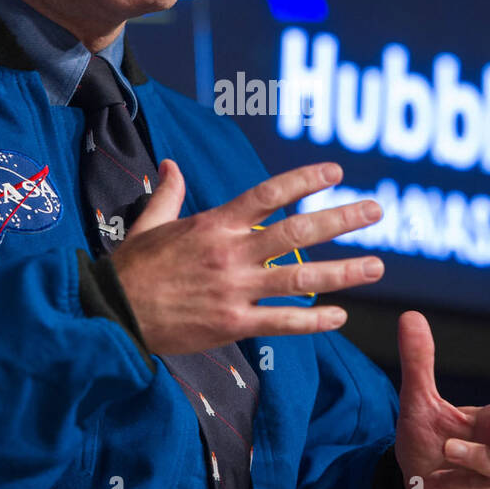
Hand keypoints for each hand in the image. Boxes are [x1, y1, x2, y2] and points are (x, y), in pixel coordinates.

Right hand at [110, 159, 385, 355]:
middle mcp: (231, 252)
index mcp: (214, 224)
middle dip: (342, 219)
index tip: (336, 172)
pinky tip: (339, 317)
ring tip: (376, 266)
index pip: (269, 194)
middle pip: (298, 232)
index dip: (305, 180)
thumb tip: (171, 164)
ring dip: (344, 272)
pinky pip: (282, 323)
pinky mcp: (233, 324)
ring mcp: (235, 289)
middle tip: (376, 210)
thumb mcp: (150, 222)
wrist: (112, 312)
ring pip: (300, 278)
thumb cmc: (131, 267)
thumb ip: (169, 193)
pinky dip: (313, 321)